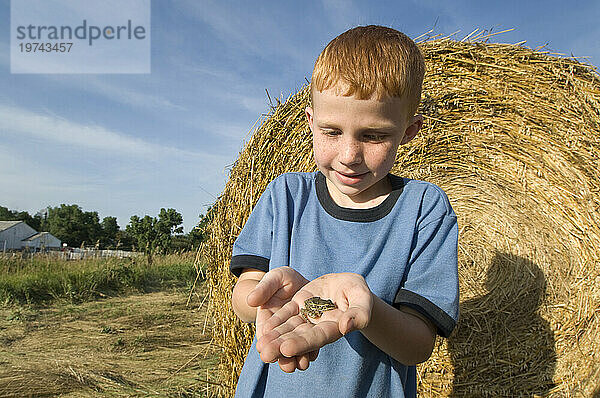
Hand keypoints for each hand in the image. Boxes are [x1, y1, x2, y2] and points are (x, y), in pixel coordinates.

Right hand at [246, 266, 317, 370]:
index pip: (266, 333)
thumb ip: (264, 289)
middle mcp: (282, 329)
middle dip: (283, 356)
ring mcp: (298, 331)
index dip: (266, 341)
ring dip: (298, 357)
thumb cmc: (282, 279)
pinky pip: (311, 342)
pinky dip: (311, 350)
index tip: (265, 350)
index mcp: (268, 320)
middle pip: (282, 345)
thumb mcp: (273, 279)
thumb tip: (250, 300)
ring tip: (301, 364)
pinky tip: (313, 356)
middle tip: (287, 366)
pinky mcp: (312, 329)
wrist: (302, 281)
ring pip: (296, 347)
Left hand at [256, 272, 372, 368]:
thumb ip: (359, 314)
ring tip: (260, 346)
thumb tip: (346, 327)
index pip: (317, 338)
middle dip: (281, 346)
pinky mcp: (300, 304)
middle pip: (299, 337)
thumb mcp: (362, 298)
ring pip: (290, 328)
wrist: (348, 282)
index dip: (302, 344)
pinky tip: (265, 329)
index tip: (286, 349)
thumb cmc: (359, 292)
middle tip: (265, 355)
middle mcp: (318, 326)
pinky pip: (287, 313)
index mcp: (334, 327)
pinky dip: (277, 321)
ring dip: (275, 337)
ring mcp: (308, 316)